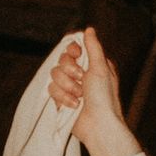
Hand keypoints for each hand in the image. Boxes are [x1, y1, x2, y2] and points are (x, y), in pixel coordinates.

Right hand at [49, 28, 140, 155]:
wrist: (98, 125)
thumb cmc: (104, 97)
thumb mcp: (101, 69)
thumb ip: (93, 48)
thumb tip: (89, 29)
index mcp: (92, 64)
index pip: (74, 48)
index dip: (72, 50)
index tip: (76, 53)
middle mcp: (80, 73)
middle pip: (61, 60)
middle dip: (70, 70)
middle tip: (80, 79)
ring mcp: (69, 86)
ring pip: (54, 74)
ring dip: (67, 86)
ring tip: (79, 96)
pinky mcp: (61, 99)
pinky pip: (51, 89)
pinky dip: (63, 97)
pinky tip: (74, 105)